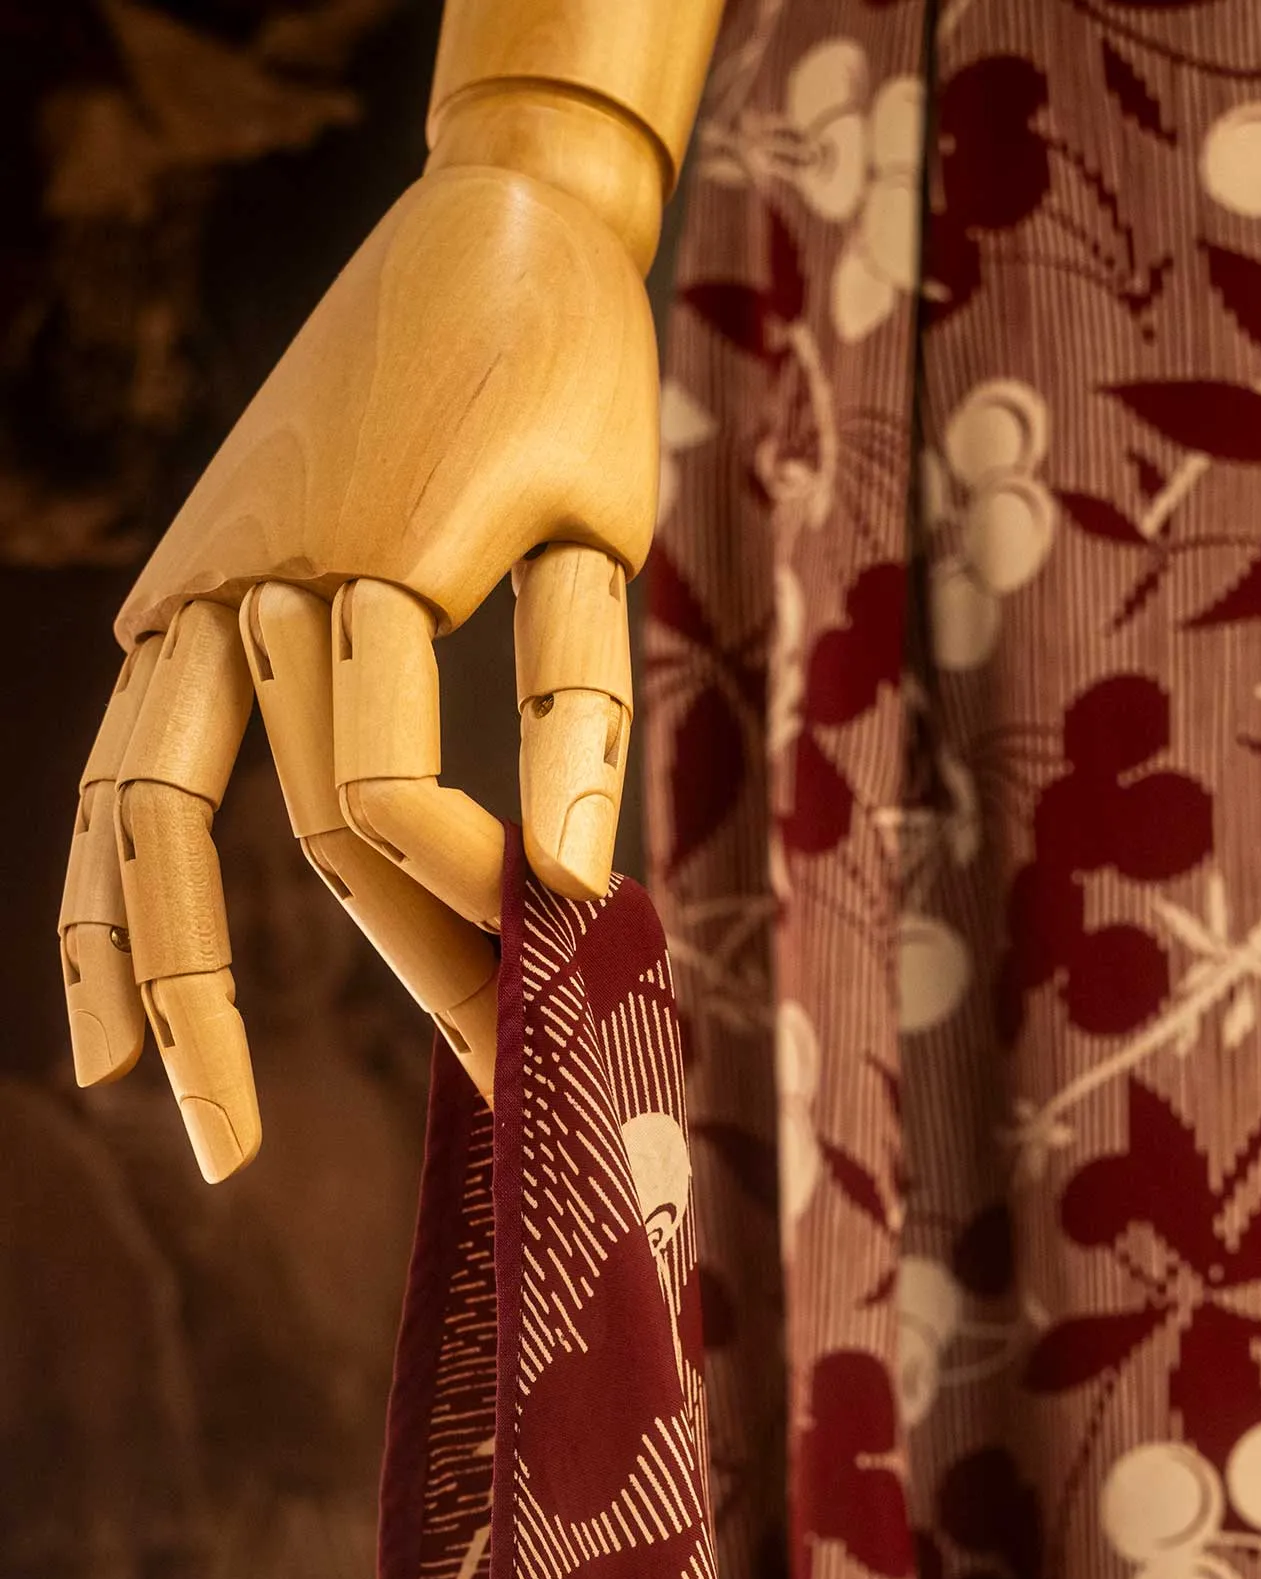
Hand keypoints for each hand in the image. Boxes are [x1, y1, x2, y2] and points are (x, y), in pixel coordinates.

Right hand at [59, 163, 657, 1180]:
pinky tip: (107, 1012)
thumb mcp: (604, 524)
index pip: (383, 789)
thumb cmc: (571, 376)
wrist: (487, 219)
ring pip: (147, 812)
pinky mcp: (180, 591)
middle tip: (500, 1087)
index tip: (569, 941)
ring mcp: (195, 583)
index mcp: (371, 552)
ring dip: (170, 976)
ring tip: (188, 1124)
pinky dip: (103, 890)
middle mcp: (253, 572)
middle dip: (408, 964)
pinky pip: (123, 765)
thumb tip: (573, 890)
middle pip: (299, 827)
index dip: (470, 884)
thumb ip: (576, 704)